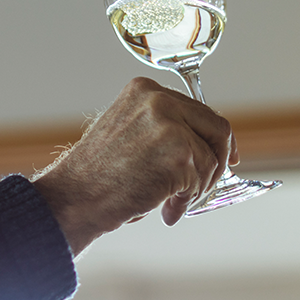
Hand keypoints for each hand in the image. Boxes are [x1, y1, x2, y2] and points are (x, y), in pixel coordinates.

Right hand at [32, 77, 237, 254]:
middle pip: (217, 128)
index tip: (225, 156)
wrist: (74, 198)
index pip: (199, 109)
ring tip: (168, 204)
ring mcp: (170, 125)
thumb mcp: (128, 131)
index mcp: (144, 90)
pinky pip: (202, 181)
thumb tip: (205, 142)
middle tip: (204, 188)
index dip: (215, 138)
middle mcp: (159, 100)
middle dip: (217, 163)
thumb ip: (163, 126)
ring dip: (196, 188)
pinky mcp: (179, 154)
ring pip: (211, 159)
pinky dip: (188, 200)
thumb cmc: (97, 175)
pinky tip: (165, 209)